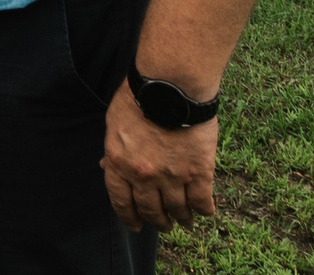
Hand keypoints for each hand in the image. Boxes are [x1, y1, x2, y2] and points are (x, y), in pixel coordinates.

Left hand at [102, 81, 218, 230]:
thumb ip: (113, 151)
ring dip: (182, 218)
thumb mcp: (114, 124)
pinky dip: (205, 209)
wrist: (169, 87)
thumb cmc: (138, 99)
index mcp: (120, 164)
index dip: (129, 217)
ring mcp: (173, 176)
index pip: (121, 201)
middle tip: (164, 225)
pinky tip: (206, 211)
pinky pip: (203, 200)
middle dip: (157, 221)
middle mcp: (144, 176)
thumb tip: (108, 167)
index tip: (136, 226)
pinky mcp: (199, 171)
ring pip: (178, 209)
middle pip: (151, 210)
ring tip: (185, 220)